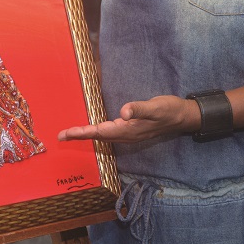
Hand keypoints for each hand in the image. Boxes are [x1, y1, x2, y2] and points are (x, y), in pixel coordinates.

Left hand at [58, 95, 195, 142]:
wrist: (182, 116)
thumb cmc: (169, 110)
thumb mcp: (155, 107)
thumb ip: (139, 109)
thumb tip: (123, 112)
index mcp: (129, 130)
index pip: (101, 132)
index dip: (83, 132)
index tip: (67, 133)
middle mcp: (126, 135)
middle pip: (98, 136)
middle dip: (79, 136)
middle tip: (61, 136)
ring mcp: (129, 133)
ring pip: (103, 136)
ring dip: (87, 135)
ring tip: (71, 133)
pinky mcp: (131, 129)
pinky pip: (109, 133)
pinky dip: (97, 131)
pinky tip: (94, 129)